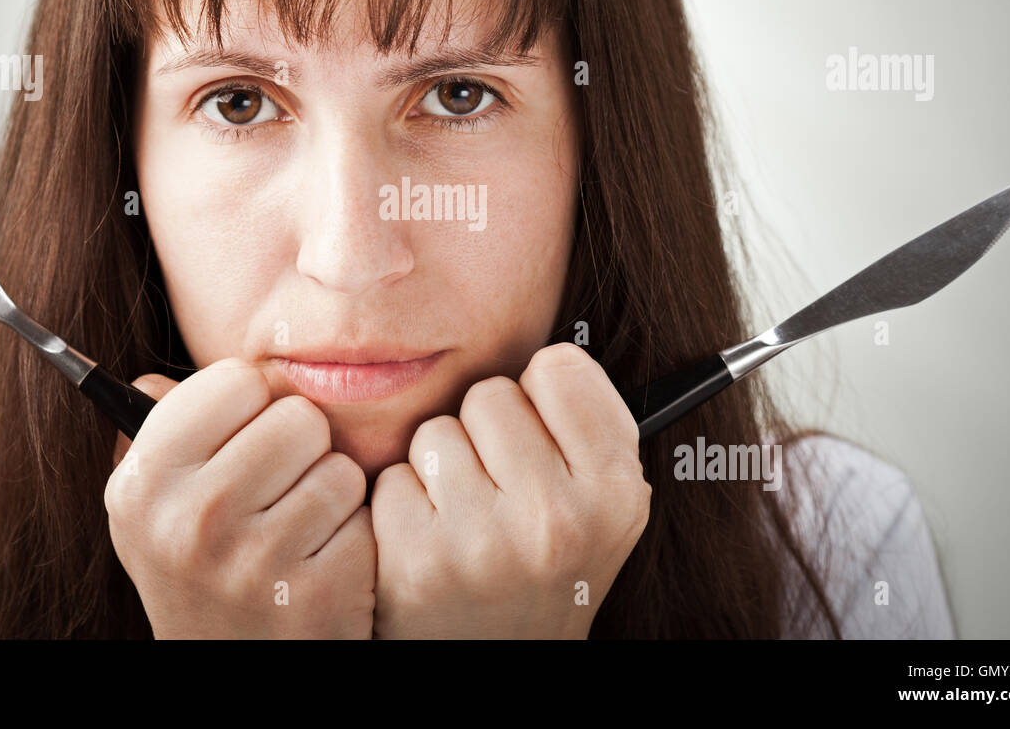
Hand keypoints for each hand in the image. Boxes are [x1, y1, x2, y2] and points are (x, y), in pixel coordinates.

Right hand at [103, 359, 375, 638]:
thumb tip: (151, 378)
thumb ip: (156, 433)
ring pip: (339, 467)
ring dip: (329, 490)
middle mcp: (192, 520)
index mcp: (144, 483)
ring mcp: (255, 562)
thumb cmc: (198, 561)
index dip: (252, 403)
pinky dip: (353, 534)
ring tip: (297, 526)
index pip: (237, 379)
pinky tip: (320, 560)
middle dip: (300, 446)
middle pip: (299, 417)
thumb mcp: (152, 505)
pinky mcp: (316, 594)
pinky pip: (366, 517)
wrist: (228, 664)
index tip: (243, 434)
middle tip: (276, 487)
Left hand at [371, 343, 650, 638]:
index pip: (559, 366)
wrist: (499, 659)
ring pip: (437, 431)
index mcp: (615, 492)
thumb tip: (553, 349)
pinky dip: (405, 505)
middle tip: (501, 487)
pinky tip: (431, 542)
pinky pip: (394, 477)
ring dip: (442, 465)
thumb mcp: (602, 501)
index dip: (542, 394)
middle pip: (490, 394)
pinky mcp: (417, 562)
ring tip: (466, 517)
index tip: (543, 430)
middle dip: (486, 430)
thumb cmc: (547, 563)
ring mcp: (483, 543)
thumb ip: (588, 422)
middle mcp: (556, 519)